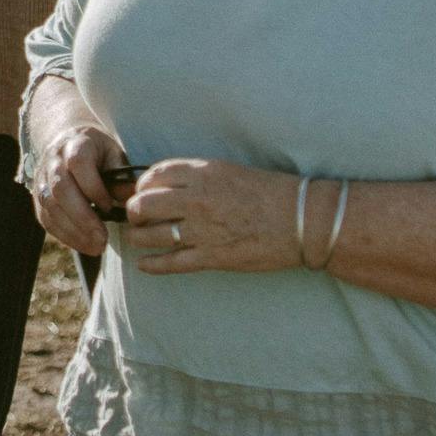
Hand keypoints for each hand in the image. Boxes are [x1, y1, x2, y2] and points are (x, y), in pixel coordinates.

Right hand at [30, 121, 126, 256]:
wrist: (65, 141)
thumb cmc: (96, 152)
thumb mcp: (113, 154)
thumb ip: (122, 175)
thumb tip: (130, 200)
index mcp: (75, 144)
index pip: (79, 164)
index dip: (94, 188)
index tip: (110, 207)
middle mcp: (53, 161)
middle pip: (61, 189)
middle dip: (83, 217)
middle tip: (103, 238)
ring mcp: (42, 180)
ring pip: (51, 208)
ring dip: (74, 231)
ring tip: (97, 247)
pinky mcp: (38, 198)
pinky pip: (46, 220)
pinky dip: (65, 236)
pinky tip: (85, 245)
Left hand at [121, 158, 297, 274]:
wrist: (302, 220)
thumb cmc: (270, 192)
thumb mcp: (230, 171)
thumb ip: (198, 176)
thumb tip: (167, 183)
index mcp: (203, 173)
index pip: (152, 175)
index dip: (141, 185)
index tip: (141, 191)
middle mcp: (197, 199)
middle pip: (142, 204)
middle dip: (133, 211)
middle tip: (137, 216)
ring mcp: (203, 230)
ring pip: (150, 234)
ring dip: (138, 237)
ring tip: (139, 237)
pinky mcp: (212, 257)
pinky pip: (170, 263)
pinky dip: (151, 265)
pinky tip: (144, 264)